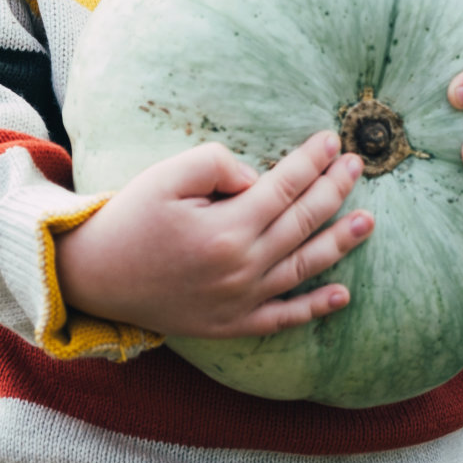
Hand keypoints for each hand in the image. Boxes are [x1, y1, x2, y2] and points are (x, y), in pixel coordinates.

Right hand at [54, 130, 372, 338]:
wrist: (94, 276)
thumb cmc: (131, 217)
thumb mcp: (169, 174)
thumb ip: (219, 165)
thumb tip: (260, 181)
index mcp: (228, 229)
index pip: (286, 187)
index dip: (312, 161)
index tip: (331, 138)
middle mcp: (241, 269)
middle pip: (302, 223)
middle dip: (334, 189)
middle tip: (358, 164)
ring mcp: (239, 302)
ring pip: (304, 268)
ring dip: (339, 242)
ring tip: (368, 221)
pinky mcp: (231, 324)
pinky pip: (283, 318)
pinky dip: (315, 308)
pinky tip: (342, 294)